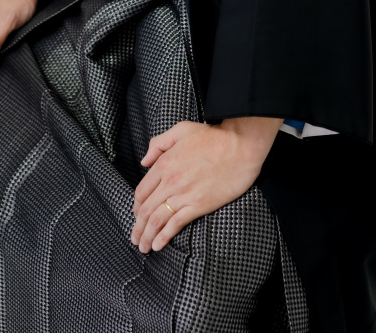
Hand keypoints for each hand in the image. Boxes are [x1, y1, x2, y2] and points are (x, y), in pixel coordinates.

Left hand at [131, 116, 282, 252]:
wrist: (240, 146)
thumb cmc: (213, 136)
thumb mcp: (181, 129)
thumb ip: (159, 143)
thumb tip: (144, 162)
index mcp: (164, 163)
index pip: (141, 192)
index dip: (136, 207)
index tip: (136, 216)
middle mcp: (170, 181)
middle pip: (146, 209)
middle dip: (138, 227)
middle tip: (135, 239)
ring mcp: (184, 194)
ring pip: (157, 220)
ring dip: (147, 236)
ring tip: (143, 247)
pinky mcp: (199, 205)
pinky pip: (176, 224)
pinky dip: (164, 237)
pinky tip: (158, 245)